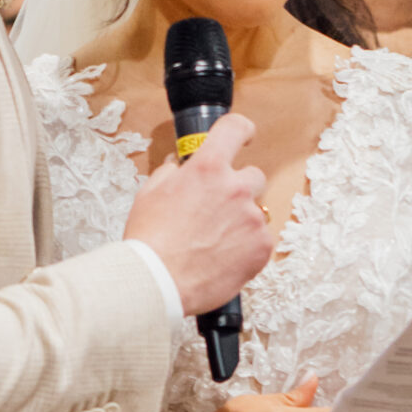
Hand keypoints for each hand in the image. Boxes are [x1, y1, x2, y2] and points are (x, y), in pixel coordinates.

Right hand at [123, 116, 270, 316]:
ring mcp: (252, 218)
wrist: (158, 282)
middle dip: (238, 188)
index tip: (244, 137)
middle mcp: (235, 188)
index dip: (241, 130)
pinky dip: (246, 246)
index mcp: (207, 168)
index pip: (235, 128)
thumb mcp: (150, 193)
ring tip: (214, 241)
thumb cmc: (150, 240)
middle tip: (216, 209)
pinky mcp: (262, 247)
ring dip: (241, 220)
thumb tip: (179, 165)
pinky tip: (223, 257)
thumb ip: (171, 172)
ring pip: (256, 210)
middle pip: (253, 175)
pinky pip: (260, 239)